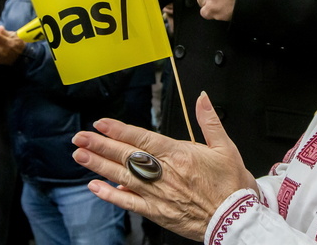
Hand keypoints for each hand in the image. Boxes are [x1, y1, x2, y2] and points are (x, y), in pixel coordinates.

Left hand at [72, 92, 257, 240]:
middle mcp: (165, 174)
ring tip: (81, 156)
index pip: (143, 139)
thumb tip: (202, 97)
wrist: (236, 219)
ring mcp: (159, 194)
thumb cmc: (231, 185)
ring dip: (100, 166)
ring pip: (124, 177)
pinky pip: (130, 203)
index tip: (101, 124)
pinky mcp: (158, 212)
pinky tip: (96, 187)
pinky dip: (112, 195)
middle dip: (101, 145)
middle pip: (127, 156)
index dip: (120, 130)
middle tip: (80, 137)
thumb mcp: (225, 147)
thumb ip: (209, 120)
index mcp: (180, 155)